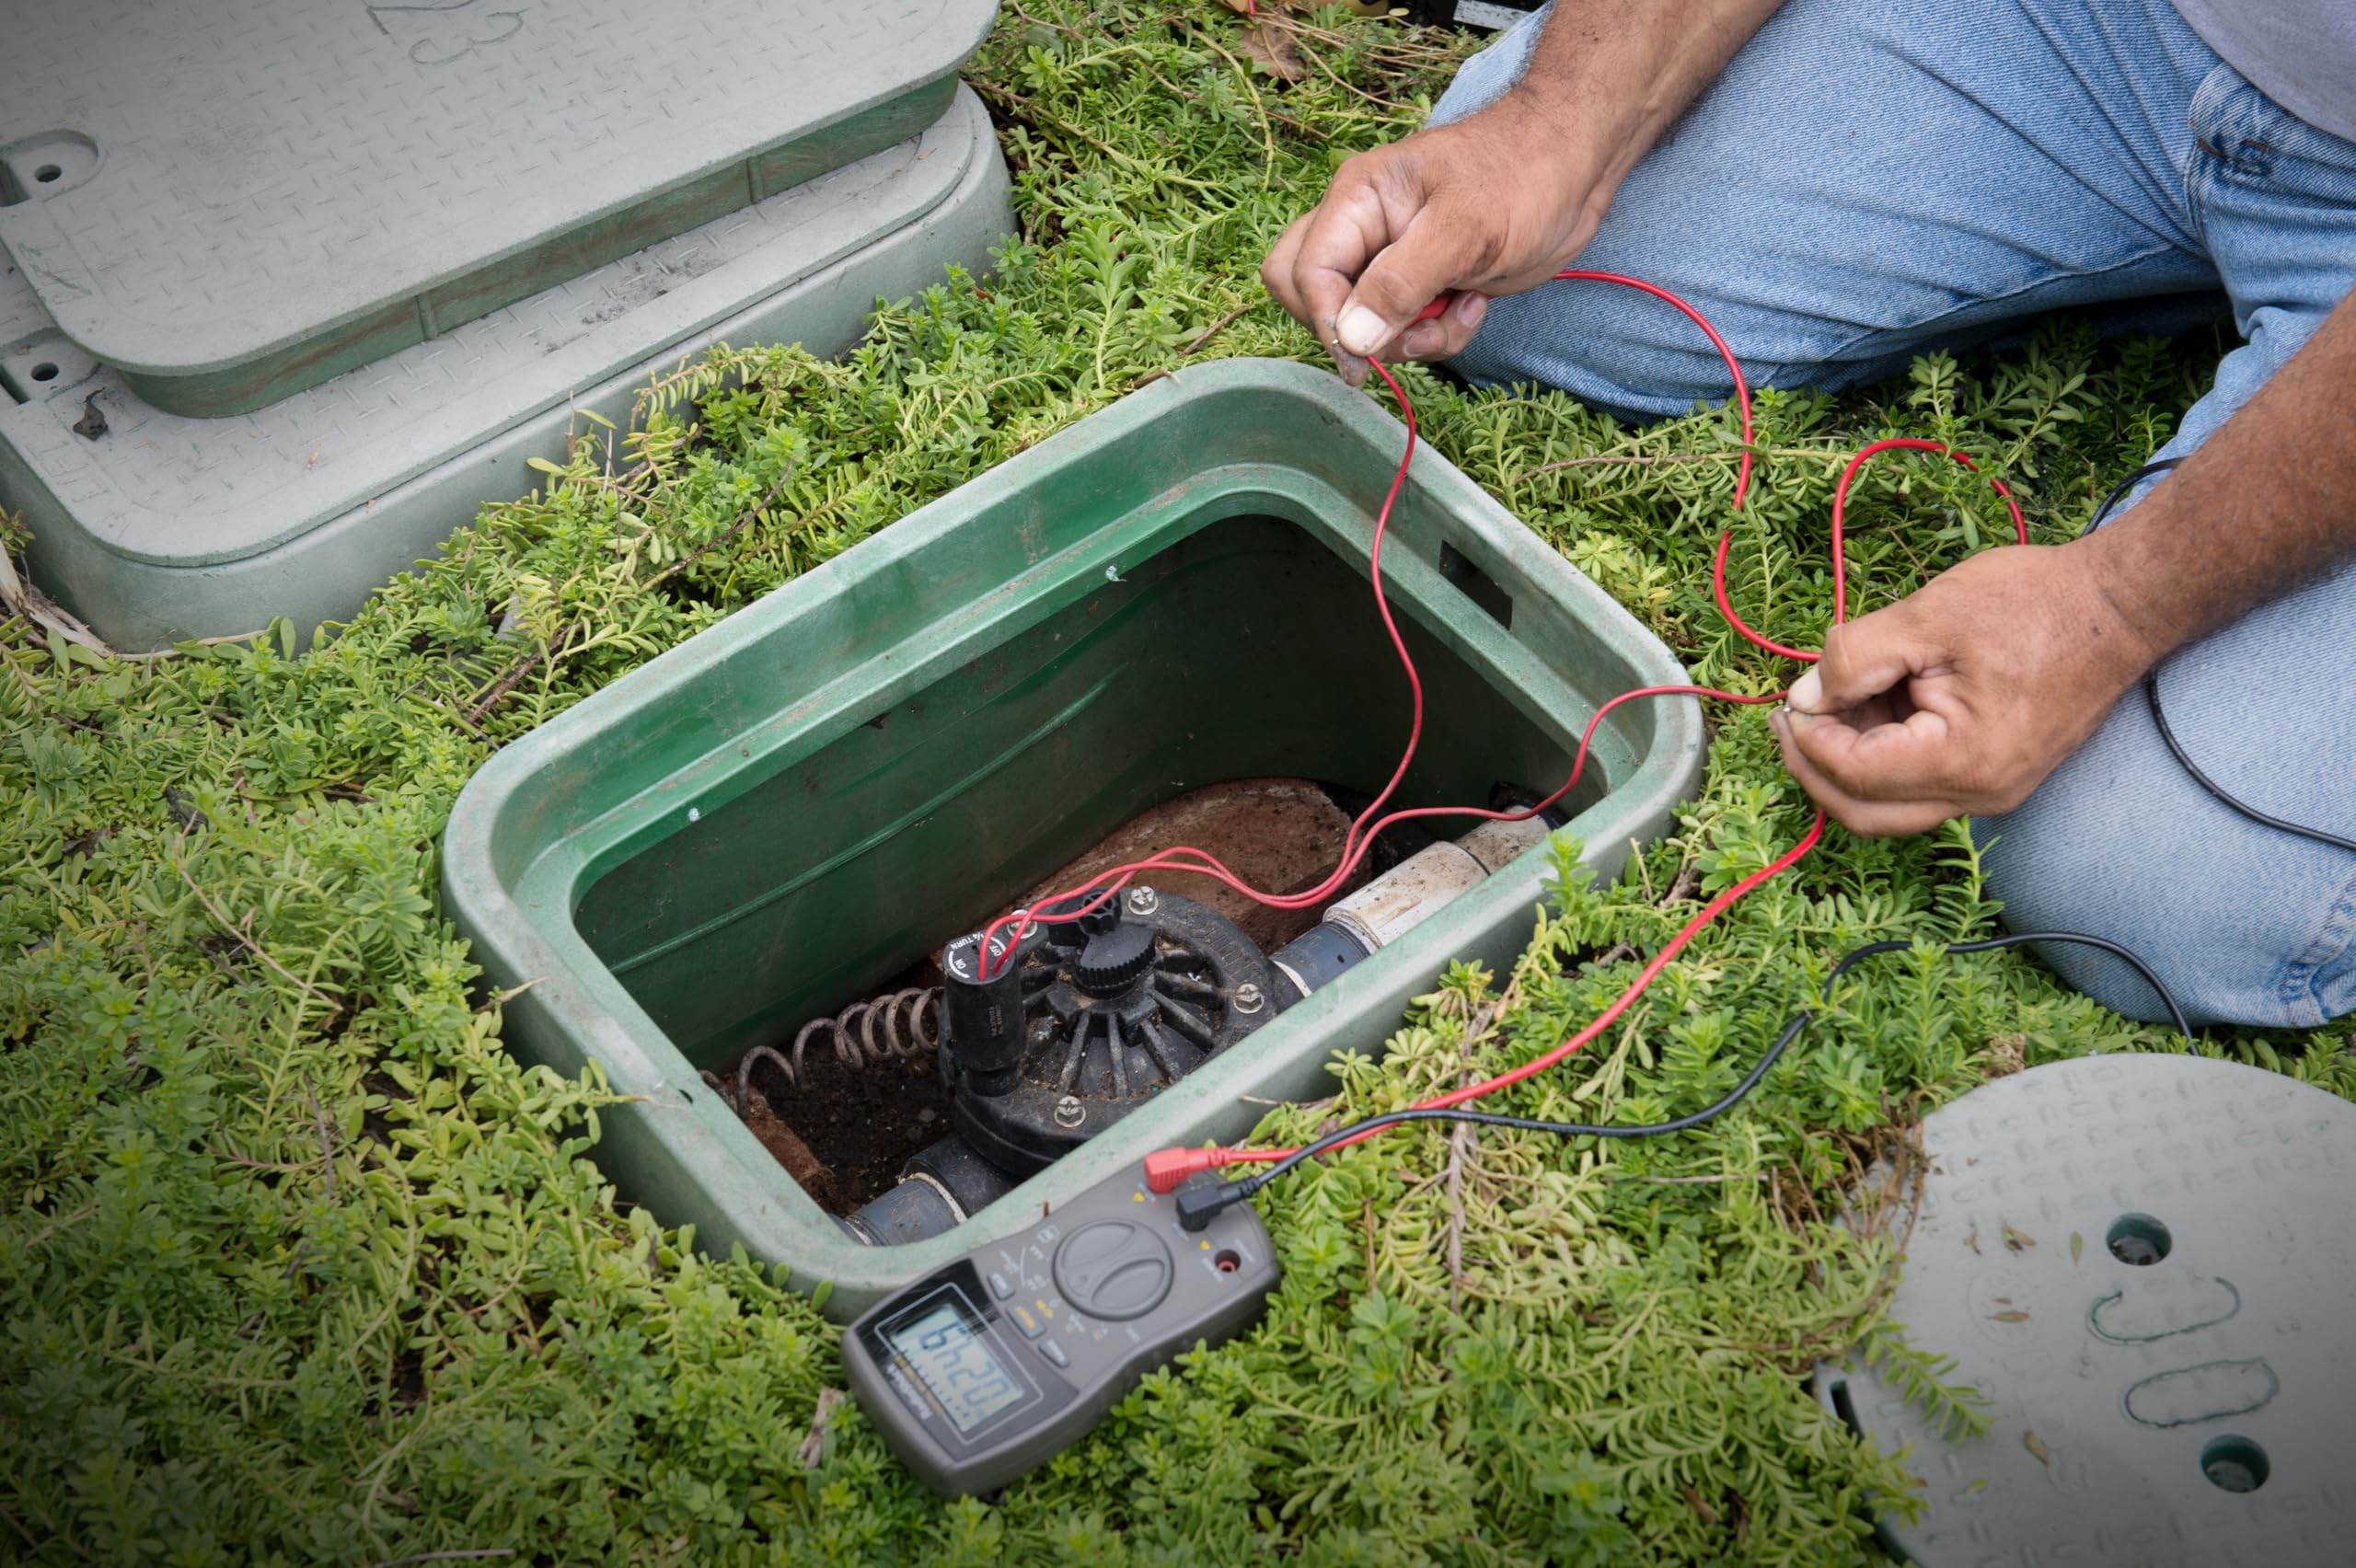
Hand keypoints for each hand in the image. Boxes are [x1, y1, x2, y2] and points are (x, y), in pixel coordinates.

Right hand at [1261, 89, 1606, 383]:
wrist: (1576, 167)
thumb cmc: (1524, 175)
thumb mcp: (1465, 230)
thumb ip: (1401, 283)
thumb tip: (1350, 338)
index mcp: (1358, 200)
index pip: (1304, 271)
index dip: (1328, 320)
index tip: (1366, 355)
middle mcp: (1362, 229)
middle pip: (1313, 299)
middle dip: (1361, 333)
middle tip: (1415, 330)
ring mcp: (1389, 258)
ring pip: (1361, 324)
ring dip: (1410, 337)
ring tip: (1460, 310)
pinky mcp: (1420, 283)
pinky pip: (1402, 329)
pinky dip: (1437, 333)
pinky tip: (1473, 302)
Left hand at [1768, 544, 2159, 834]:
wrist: (2121, 604)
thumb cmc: (2034, 602)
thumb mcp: (1926, 616)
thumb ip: (1854, 659)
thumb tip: (1805, 698)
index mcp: (1963, 760)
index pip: (1854, 776)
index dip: (1809, 741)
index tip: (1790, 700)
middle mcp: (1981, 793)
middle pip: (1866, 812)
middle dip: (1816, 768)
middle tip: (1789, 717)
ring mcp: (1994, 790)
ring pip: (1892, 803)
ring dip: (1849, 760)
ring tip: (1834, 699)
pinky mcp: (1998, 773)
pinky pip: (1923, 782)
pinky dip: (1885, 751)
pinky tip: (1874, 702)